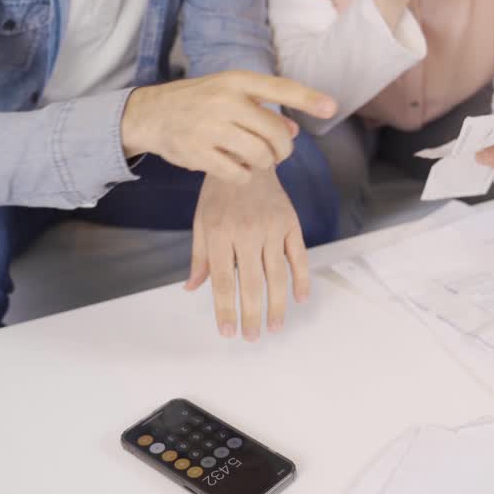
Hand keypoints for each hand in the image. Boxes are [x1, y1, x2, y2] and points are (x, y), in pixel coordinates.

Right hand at [121, 71, 336, 183]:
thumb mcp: (229, 94)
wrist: (151, 114)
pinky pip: (239, 174)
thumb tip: (293, 128)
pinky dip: (244, 176)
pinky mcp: (198, 153)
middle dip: (283, 150)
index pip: (279, 87)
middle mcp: (225, 101)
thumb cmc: (198, 102)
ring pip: (261, 156)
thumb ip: (262, 108)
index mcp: (236, 81)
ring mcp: (211, 127)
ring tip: (254, 161)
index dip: (308, 98)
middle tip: (276, 154)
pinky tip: (236, 168)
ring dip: (265, 164)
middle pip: (276, 133)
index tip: (332, 107)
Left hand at [185, 169, 310, 341]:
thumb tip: (192, 288)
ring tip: (274, 327)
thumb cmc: (219, 192)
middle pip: (251, 283)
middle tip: (252, 337)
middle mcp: (246, 233)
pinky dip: (301, 279)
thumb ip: (199, 256)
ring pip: (277, 275)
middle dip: (251, 314)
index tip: (228, 331)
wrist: (246, 156)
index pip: (223, 280)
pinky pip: (299, 257)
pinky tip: (300, 299)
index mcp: (220, 234)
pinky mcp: (291, 223)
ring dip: (276, 305)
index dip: (225, 309)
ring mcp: (271, 228)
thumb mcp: (201, 221)